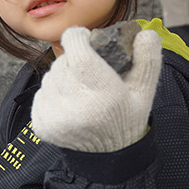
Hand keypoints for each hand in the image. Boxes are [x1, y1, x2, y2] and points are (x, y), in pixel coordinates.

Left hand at [31, 26, 161, 152]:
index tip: (82, 35)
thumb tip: (145, 33)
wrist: (108, 154)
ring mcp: (57, 120)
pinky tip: (67, 100)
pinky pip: (40, 94)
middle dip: (71, 58)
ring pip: (48, 78)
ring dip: (60, 75)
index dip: (77, 38)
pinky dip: (51, 92)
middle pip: (62, 64)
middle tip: (84, 65)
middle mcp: (78, 110)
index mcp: (105, 97)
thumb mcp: (144, 91)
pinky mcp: (42, 127)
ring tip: (78, 85)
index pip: (80, 57)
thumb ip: (147, 60)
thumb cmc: (127, 116)